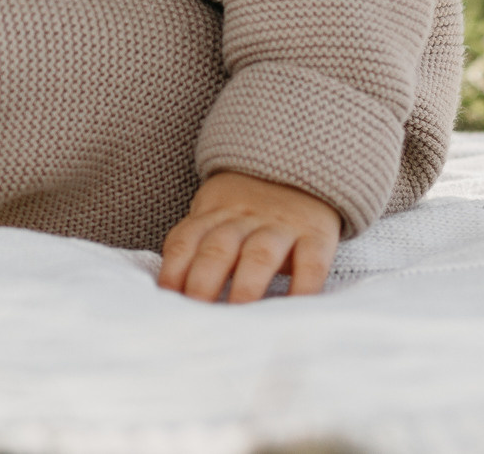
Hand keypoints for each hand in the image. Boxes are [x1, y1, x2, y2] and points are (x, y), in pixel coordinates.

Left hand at [157, 171, 340, 303]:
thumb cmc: (247, 209)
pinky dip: (303, 287)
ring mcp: (281, 226)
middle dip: (203, 279)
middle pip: (218, 247)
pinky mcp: (316, 236)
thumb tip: (170, 292)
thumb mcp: (216, 213)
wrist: (301, 170)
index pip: (186, 239)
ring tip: (237, 313)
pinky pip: (310, 262)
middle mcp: (244, 219)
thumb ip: (195, 245)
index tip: (166, 298)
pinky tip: (293, 310)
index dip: (173, 268)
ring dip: (246, 284)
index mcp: (213, 213)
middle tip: (196, 310)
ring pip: (259, 254)